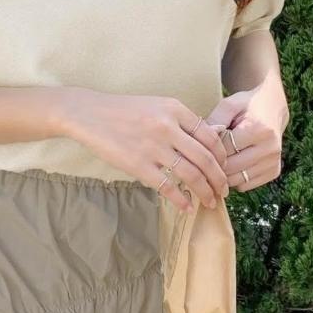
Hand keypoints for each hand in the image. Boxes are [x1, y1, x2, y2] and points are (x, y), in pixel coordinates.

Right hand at [58, 87, 230, 211]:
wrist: (89, 113)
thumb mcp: (155, 105)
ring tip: (210, 201)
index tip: (224, 168)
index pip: (210, 136)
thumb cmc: (122, 110)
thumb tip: (206, 142)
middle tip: (224, 191)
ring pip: (192, 175)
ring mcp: (153, 147)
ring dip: (205, 192)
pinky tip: (187, 207)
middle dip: (219, 179)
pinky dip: (181, 200)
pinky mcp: (138, 165)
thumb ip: (179, 120)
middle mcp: (168, 127)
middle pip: (206, 159)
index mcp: (174, 109)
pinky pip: (168, 187)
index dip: (222, 156)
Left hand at [205, 78, 288, 191]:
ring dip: (222, 174)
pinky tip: (231, 164)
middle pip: (230, 167)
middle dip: (213, 163)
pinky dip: (234, 178)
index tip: (200, 144)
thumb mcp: (229, 105)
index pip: (225, 149)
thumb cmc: (246, 105)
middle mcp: (270, 148)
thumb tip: (201, 142)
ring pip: (237, 180)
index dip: (209, 148)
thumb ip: (215, 121)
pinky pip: (245, 185)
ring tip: (217, 159)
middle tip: (204, 155)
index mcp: (259, 129)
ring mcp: (274, 162)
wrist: (273, 108)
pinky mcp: (274, 172)